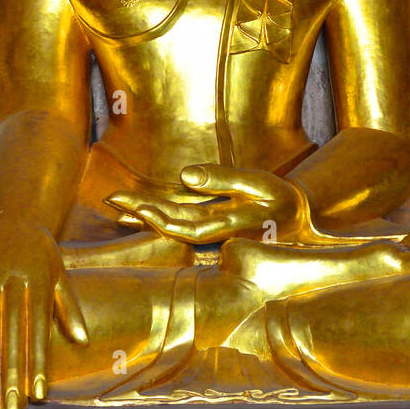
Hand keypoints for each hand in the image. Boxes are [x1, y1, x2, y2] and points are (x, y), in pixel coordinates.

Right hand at [0, 219, 87, 408]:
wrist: (13, 219)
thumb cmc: (42, 254)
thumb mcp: (60, 274)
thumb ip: (68, 307)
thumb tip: (82, 339)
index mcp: (36, 278)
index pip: (37, 329)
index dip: (36, 363)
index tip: (37, 395)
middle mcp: (10, 279)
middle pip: (9, 337)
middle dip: (10, 376)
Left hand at [105, 164, 308, 243]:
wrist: (297, 216)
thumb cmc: (280, 199)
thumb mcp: (258, 182)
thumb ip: (222, 179)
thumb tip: (184, 176)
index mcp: (229, 225)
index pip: (188, 228)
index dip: (161, 220)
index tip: (138, 208)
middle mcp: (215, 232)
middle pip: (171, 225)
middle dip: (142, 212)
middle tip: (113, 199)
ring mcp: (211, 226)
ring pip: (172, 219)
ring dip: (144, 211)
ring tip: (116, 203)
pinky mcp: (210, 219)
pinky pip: (180, 215)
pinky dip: (159, 209)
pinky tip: (137, 207)